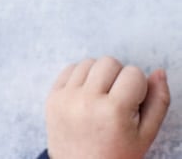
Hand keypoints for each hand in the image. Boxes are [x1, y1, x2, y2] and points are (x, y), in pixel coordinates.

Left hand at [45, 56, 170, 158]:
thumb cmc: (117, 155)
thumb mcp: (145, 136)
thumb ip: (157, 102)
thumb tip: (159, 72)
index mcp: (114, 112)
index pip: (133, 73)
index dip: (138, 87)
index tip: (133, 104)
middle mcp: (87, 101)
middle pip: (110, 62)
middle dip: (118, 77)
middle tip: (118, 100)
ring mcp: (67, 98)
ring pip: (89, 62)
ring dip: (99, 75)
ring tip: (102, 99)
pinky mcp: (52, 96)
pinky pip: (70, 68)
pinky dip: (81, 78)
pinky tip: (87, 97)